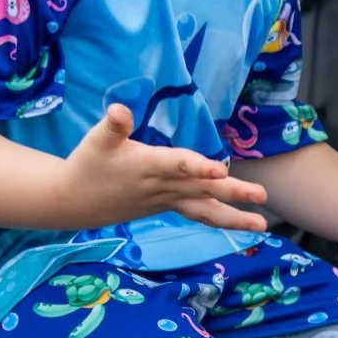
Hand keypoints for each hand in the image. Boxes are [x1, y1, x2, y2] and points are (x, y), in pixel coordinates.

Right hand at [57, 104, 269, 232]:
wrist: (75, 201)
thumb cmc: (88, 164)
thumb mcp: (96, 140)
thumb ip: (112, 126)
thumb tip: (119, 110)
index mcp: (148, 166)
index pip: (177, 165)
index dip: (197, 167)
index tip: (219, 171)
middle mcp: (162, 187)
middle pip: (202, 191)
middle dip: (233, 193)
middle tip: (262, 196)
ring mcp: (167, 200)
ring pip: (204, 210)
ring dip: (234, 218)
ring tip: (262, 226)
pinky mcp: (168, 206)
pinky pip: (198, 214)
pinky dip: (220, 219)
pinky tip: (244, 223)